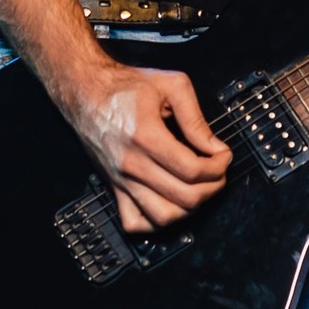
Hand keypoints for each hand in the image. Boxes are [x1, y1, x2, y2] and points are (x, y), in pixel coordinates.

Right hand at [64, 58, 232, 234]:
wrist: (85, 91)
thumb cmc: (124, 86)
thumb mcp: (170, 85)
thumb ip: (195, 117)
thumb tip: (213, 146)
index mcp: (145, 136)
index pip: (192, 170)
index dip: (218, 166)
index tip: (224, 155)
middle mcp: (131, 164)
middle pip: (184, 197)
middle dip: (213, 186)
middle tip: (218, 171)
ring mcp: (121, 180)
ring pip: (164, 217)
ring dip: (191, 207)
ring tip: (199, 187)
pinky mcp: (114, 187)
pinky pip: (135, 223)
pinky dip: (157, 223)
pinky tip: (170, 204)